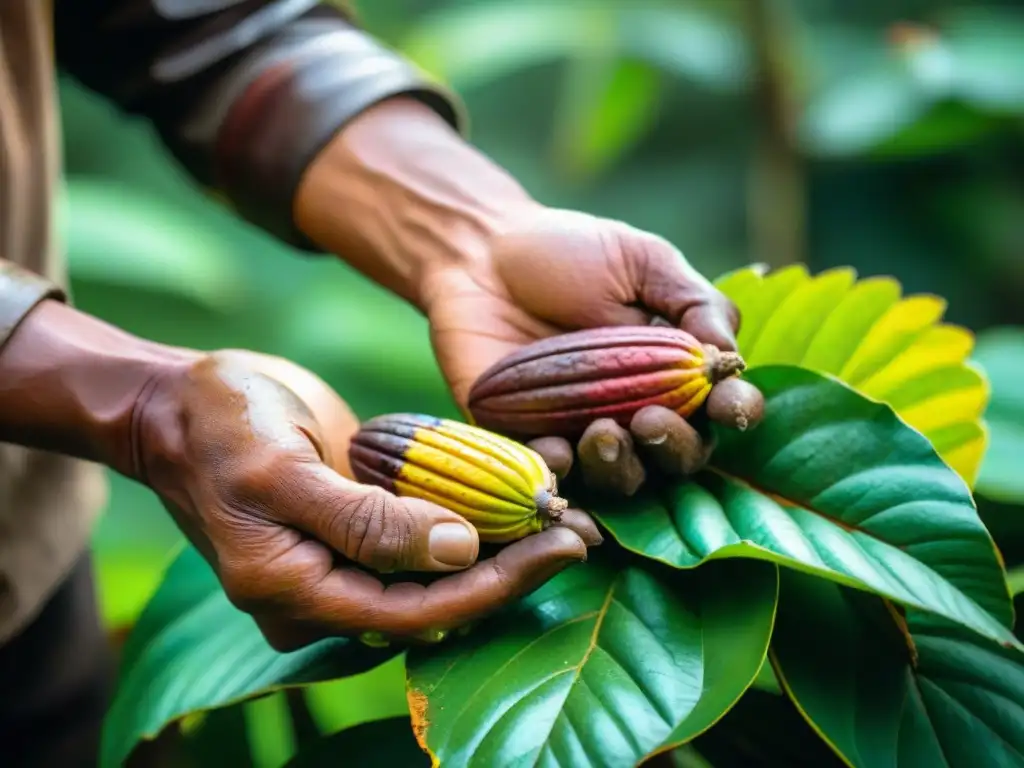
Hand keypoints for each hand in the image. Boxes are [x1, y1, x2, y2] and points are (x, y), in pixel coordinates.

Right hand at [133, 349, 596, 650]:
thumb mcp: (281, 469)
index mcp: (297, 594)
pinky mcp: (356, 528)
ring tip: (568, 517)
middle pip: (434, 600)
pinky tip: (520, 497)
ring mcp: (341, 562)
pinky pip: (422, 535)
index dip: (495, 586)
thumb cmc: (221, 427)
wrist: (181, 403)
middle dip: (511, 571)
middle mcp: (324, 594)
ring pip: (435, 572)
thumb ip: (362, 519)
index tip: (564, 548)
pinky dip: (470, 518)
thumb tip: (456, 551)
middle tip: (584, 534)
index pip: (415, 611)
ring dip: (500, 547)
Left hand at [422, 206, 757, 495]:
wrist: (480, 254)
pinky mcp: (527, 443)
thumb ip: (694, 302)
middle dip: (675, 448)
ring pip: (620, 480)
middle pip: (677, 458)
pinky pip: (549, 474)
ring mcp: (582, 435)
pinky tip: (556, 452)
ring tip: (603, 432)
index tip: (729, 404)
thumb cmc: (570, 253)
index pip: (720, 409)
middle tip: (650, 422)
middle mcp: (637, 413)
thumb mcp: (644, 261)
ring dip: (620, 467)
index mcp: (676, 373)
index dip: (734, 412)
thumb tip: (729, 356)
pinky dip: (557, 471)